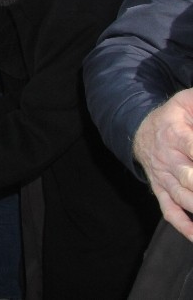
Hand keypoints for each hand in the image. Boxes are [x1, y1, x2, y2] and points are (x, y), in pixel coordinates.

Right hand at [134, 89, 192, 238]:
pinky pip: (169, 210)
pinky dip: (183, 225)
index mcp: (174, 134)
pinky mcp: (160, 189)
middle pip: (189, 178)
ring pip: (182, 198)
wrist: (138, 130)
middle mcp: (167, 158)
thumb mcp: (186, 101)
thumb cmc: (172, 116)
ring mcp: (162, 177)